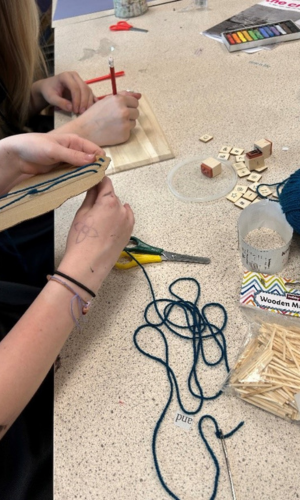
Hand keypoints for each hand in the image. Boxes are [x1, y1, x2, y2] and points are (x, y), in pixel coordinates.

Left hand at [0, 133, 103, 193]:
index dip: (100, 160)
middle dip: (94, 171)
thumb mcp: (55, 150)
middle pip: (90, 162)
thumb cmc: (34, 147)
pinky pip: (73, 177)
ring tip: (87, 186)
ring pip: (83, 171)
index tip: (102, 172)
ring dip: (85, 177)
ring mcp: (68, 163)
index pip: (94, 150)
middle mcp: (74, 152)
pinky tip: (78, 187)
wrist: (16, 157)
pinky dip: (77, 181)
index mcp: (75, 142)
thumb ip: (73, 156)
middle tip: (95, 182)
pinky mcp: (62, 172)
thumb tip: (94, 159)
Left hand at [30, 72, 94, 114]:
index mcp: (66, 76)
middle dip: (84, 102)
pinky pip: (90, 93)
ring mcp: (80, 80)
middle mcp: (75, 76)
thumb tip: (71, 108)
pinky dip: (91, 100)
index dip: (77, 100)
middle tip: (81, 112)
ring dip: (88, 102)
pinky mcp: (83, 86)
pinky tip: (92, 107)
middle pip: (84, 88)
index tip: (75, 110)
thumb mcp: (51, 98)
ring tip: (84, 112)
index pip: (75, 88)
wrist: (49, 87)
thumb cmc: (49, 91)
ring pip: (88, 91)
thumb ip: (60, 102)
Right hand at [53, 91, 141, 146]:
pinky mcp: (125, 135)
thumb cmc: (95, 114)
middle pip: (136, 112)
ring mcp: (125, 124)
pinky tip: (113, 131)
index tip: (122, 108)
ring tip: (114, 124)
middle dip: (129, 114)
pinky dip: (123, 132)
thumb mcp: (107, 100)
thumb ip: (123, 96)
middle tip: (117, 117)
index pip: (135, 102)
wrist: (86, 130)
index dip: (129, 105)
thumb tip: (139, 95)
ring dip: (127, 123)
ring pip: (134, 122)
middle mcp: (124, 111)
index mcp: (119, 100)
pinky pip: (129, 132)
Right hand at [59, 177, 134, 292]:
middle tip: (90, 207)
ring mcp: (128, 222)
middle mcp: (122, 209)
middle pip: (112, 196)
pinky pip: (125, 219)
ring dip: (111, 209)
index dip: (98, 180)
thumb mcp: (81, 213)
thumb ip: (90, 196)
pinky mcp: (129, 232)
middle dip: (103, 198)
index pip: (106, 183)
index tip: (93, 180)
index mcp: (109, 201)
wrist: (88, 265)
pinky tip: (108, 225)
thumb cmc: (81, 240)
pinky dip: (118, 218)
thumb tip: (94, 185)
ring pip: (119, 208)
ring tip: (97, 222)